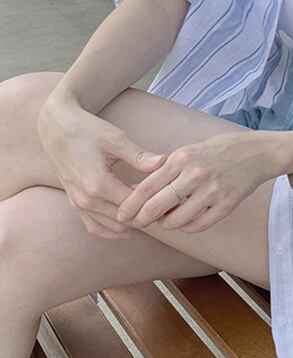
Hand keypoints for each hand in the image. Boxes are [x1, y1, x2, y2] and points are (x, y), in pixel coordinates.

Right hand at [37, 93, 167, 239]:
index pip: (134, 205)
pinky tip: (129, 228)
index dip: (155, 203)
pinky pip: (94, 226)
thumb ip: (140, 156)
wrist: (56, 128)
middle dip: (147, 215)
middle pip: (125, 219)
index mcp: (99, 184)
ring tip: (154, 213)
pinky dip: (112, 229)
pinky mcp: (75, 203)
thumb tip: (164, 162)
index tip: (172, 198)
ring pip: (111, 227)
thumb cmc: (87, 130)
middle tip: (168, 208)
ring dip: (132, 223)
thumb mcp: (116, 139)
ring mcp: (79, 204)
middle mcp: (87, 199)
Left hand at [114, 130, 284, 232]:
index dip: (131, 204)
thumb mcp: (190, 150)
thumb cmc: (220, 150)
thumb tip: (138, 189)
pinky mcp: (226, 204)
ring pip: (176, 221)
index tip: (122, 215)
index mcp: (183, 158)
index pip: (147, 187)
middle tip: (137, 223)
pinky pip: (198, 226)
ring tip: (166, 220)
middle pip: (157, 207)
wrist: (257, 152)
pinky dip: (187, 227)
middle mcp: (195, 174)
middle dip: (142, 219)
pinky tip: (186, 221)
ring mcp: (212, 191)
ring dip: (167, 224)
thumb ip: (166, 168)